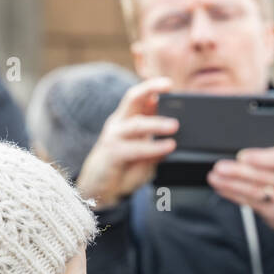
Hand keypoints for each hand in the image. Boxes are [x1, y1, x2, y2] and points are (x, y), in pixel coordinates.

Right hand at [74, 76, 177, 206]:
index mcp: (127, 120)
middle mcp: (119, 124)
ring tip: (175, 126)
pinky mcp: (112, 153)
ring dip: (157, 124)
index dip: (152, 87)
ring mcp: (114, 137)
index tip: (169, 83)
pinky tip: (168, 147)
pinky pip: (135, 148)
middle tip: (169, 86)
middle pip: (132, 98)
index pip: (139, 97)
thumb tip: (174, 135)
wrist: (99, 189)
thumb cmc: (123, 169)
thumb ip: (156, 142)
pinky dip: (153, 147)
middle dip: (150, 88)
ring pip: (136, 124)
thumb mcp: (145, 154)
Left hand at [207, 147, 273, 241]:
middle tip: (220, 167)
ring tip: (215, 178)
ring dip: (232, 185)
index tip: (241, 156)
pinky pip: (251, 204)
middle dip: (239, 172)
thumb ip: (269, 159)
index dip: (260, 158)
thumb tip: (240, 158)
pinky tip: (222, 189)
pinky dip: (234, 196)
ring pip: (255, 192)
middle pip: (264, 177)